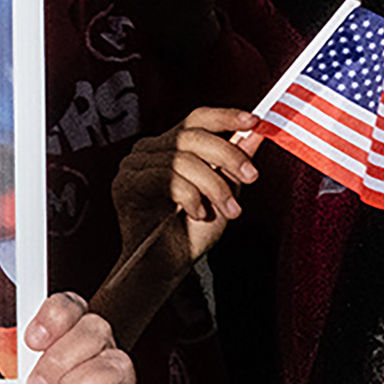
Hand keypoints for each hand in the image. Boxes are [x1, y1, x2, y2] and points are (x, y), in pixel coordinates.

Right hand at [110, 107, 259, 264]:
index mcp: (170, 147)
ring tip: (229, 210)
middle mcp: (149, 151)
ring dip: (214, 186)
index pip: (197, 119)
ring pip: (183, 159)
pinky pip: (167, 178)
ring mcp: (134, 165)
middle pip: (192, 136)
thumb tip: (256, 132)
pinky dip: (191, 196)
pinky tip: (198, 213)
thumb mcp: (225, 191)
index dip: (225, 116)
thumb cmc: (192, 232)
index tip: (254, 121)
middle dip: (228, 155)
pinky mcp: (126, 184)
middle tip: (251, 176)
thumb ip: (236, 161)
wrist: (166, 267)